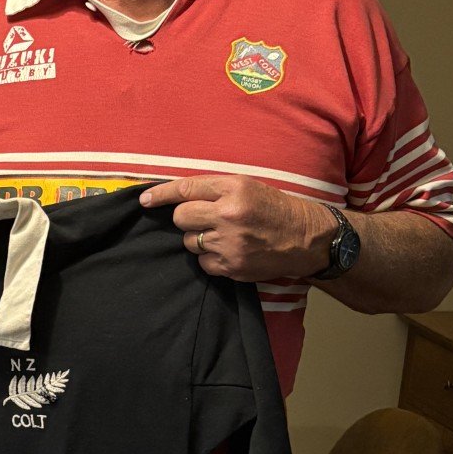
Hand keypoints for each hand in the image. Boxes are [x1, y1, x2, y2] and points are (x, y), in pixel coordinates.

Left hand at [140, 175, 332, 282]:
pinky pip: (202, 262)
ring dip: (200, 239)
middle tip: (205, 219)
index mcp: (233, 188)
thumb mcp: (247, 186)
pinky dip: (210, 258)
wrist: (307, 238)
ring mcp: (230, 242)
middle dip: (187, 218)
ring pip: (189, 242)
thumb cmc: (274, 208)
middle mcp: (229, 214)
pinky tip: (230, 251)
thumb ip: (213, 189)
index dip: (160, 194)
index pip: (185, 189)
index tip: (145, 199)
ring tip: (224, 236)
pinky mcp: (232, 266)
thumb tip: (174, 196)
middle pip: (181, 217)